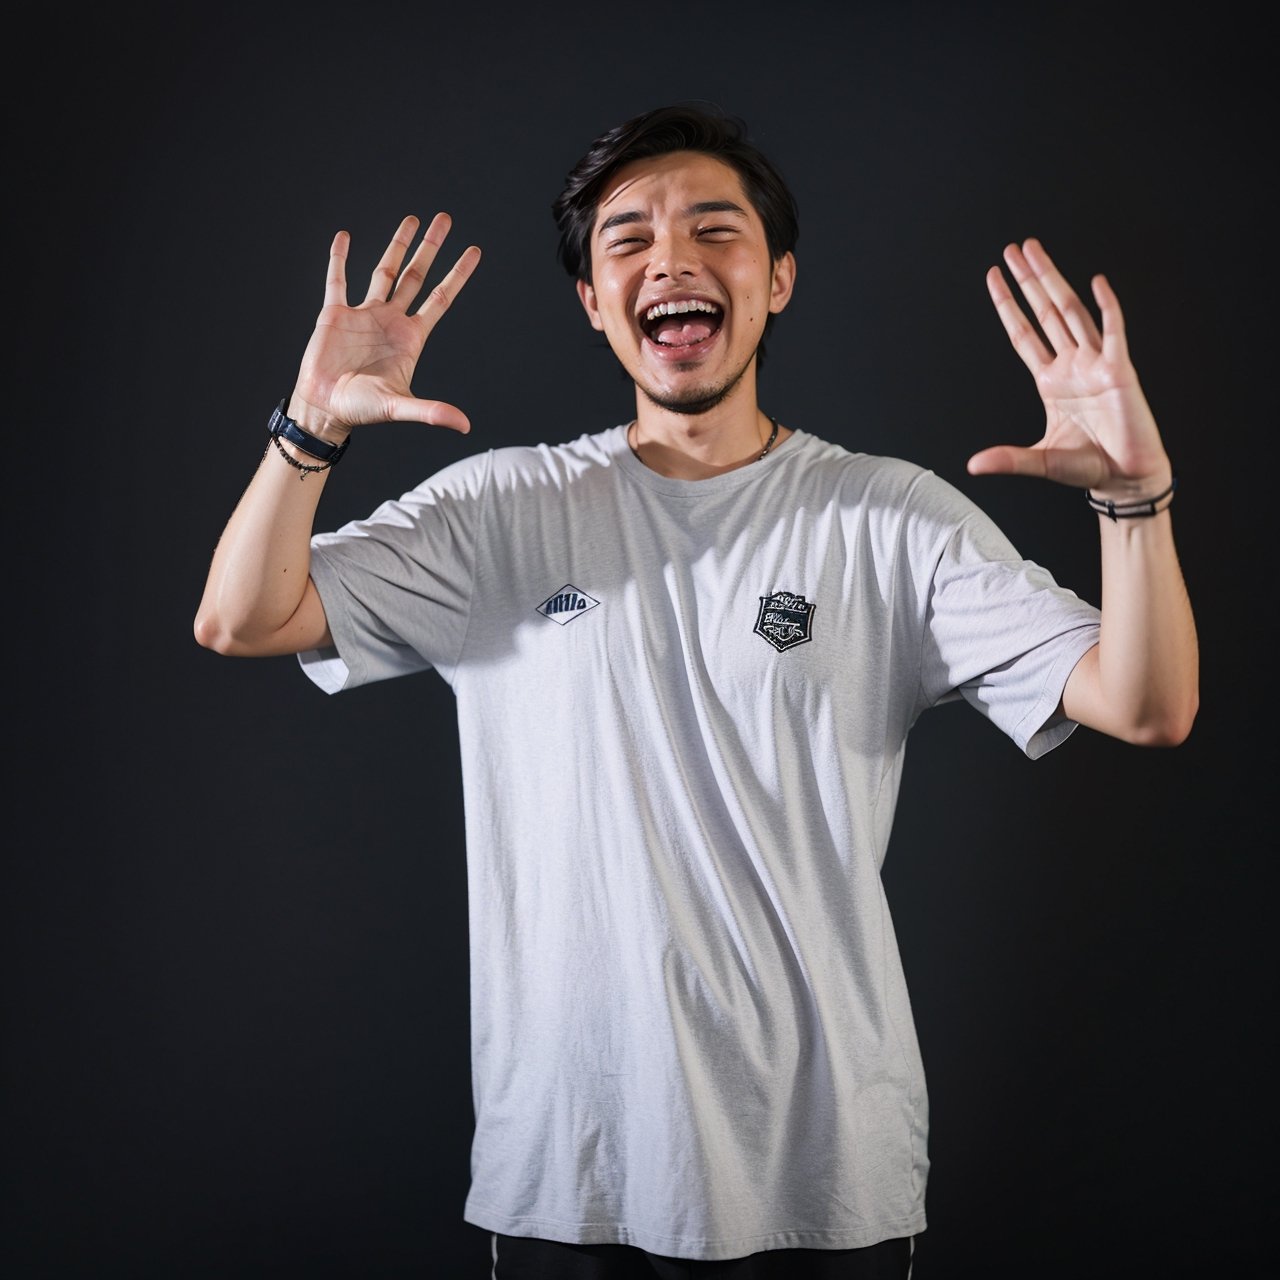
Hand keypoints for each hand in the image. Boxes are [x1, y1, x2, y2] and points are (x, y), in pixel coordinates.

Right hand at [288, 213, 481, 441]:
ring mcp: (364, 315)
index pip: (440, 298)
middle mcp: (391, 320)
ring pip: (385, 271)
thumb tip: (464, 425)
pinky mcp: (334, 314)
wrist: (324, 408)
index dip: (458, 275)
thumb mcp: (399, 407)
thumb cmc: (362, 409)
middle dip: (431, 247)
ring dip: (397, 245)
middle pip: (416, 276)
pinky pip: (338, 280)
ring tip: (411, 219)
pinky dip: (340, 258)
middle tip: (445, 219)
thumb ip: (431, 412)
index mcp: (410, 337)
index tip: (474, 251)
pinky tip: (344, 237)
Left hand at [968, 238, 1170, 498]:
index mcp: (1051, 381)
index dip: (1008, 306)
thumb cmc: (1089, 467)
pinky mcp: (1120, 371)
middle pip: (1045, 313)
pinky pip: (1114, 332)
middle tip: (1013, 249)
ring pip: (1071, 312)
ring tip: (1036, 252)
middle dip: (1029, 280)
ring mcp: (1096, 364)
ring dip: (1054, 281)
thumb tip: (973, 466)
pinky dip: (1107, 307)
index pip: (1024, 334)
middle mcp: (1072, 366)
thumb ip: (1008, 459)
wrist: (1125, 479)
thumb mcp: (1040, 460)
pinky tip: (1096, 283)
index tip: (993, 278)